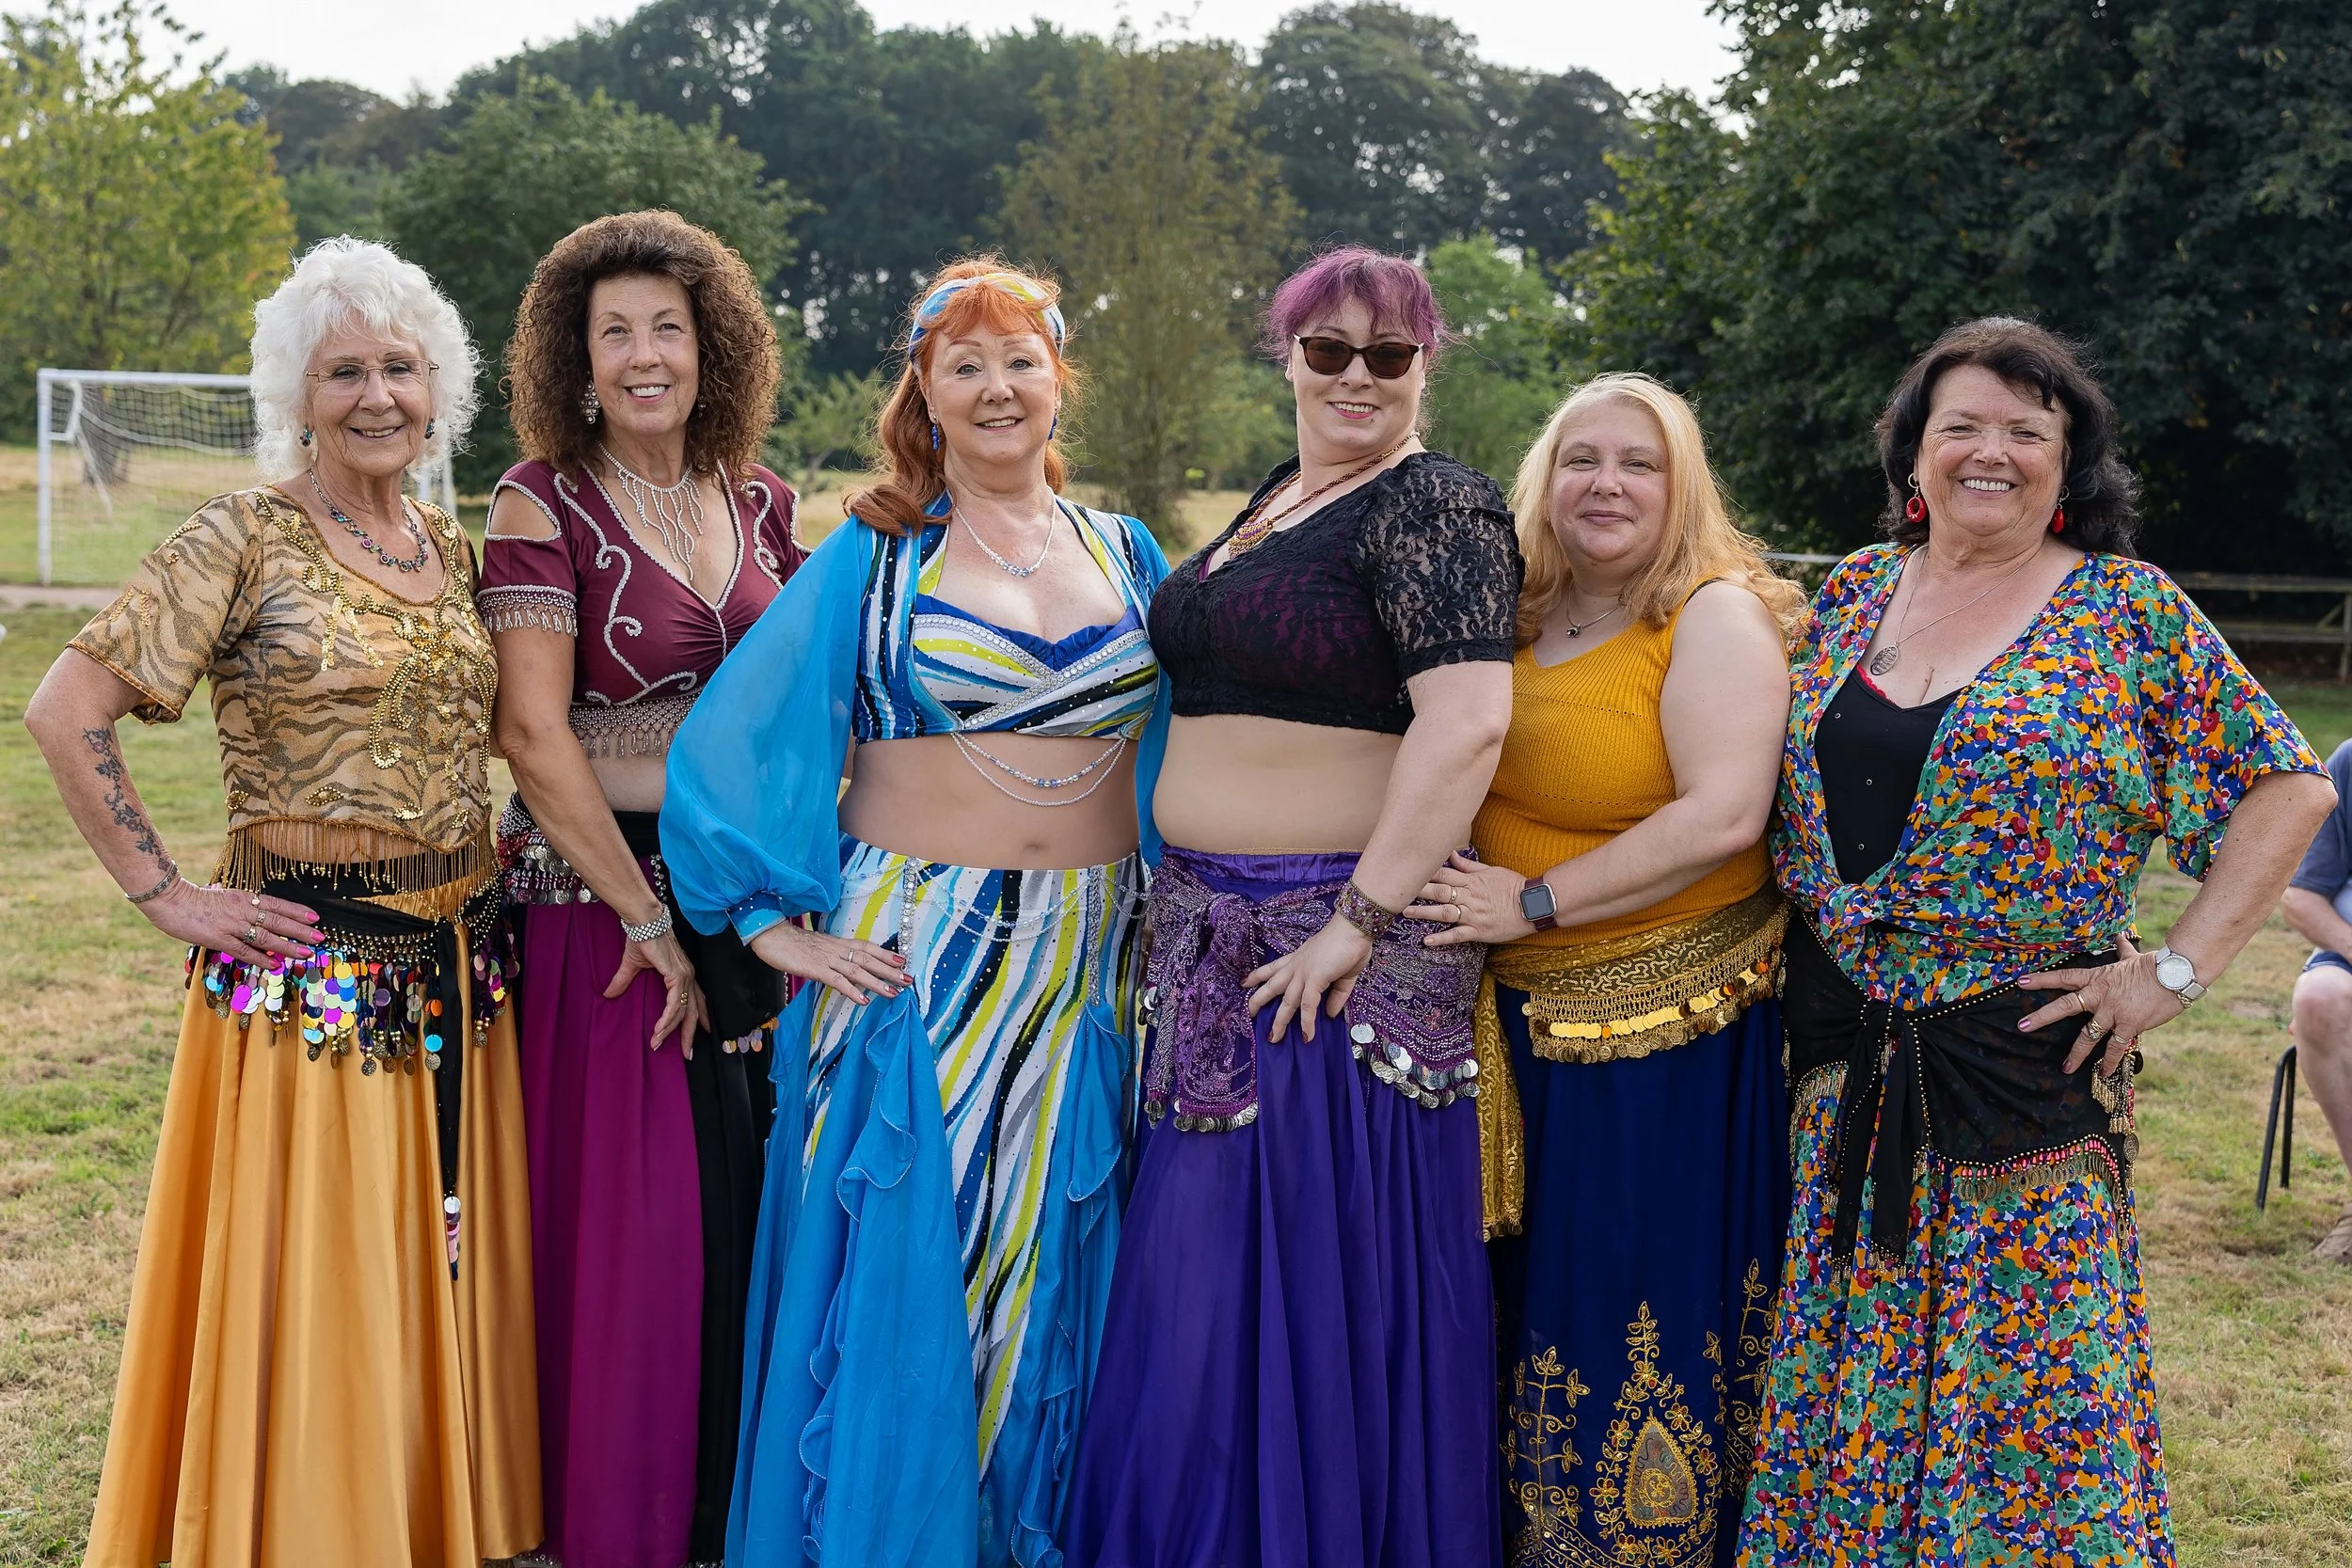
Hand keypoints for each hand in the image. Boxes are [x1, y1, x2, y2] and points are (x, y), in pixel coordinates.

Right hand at [146, 880, 321, 965]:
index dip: (297, 912)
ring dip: (288, 946)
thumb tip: (222, 888)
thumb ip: (222, 893)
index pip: (277, 904)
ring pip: (267, 937)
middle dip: (301, 930)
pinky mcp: (219, 938)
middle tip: (320, 938)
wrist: (169, 899)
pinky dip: (262, 958)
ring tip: (306, 953)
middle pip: (278, 920)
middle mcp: (243, 909)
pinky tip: (275, 965)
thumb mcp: (213, 891)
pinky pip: (245, 950)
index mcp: (243, 897)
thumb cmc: (189, 896)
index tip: (315, 917)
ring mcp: (232, 924)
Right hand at [603, 930, 709, 1054]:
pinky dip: (667, 1019)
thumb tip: (609, 994)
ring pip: (683, 1011)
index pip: (695, 1001)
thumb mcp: (633, 965)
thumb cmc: (641, 938)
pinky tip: (659, 1030)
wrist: (643, 922)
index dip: (697, 1019)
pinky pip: (675, 1004)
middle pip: (694, 1011)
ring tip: (658, 1044)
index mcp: (683, 974)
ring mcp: (685, 975)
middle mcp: (688, 976)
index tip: (698, 1035)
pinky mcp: (677, 975)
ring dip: (670, 1030)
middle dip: (691, 1034)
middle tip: (688, 1053)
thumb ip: (624, 981)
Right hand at [748, 919, 907, 1007]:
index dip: (886, 954)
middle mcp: (837, 950)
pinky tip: (863, 1001)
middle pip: (869, 959)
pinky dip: (852, 991)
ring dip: (877, 983)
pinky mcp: (816, 969)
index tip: (903, 961)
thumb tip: (844, 966)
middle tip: (908, 980)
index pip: (867, 947)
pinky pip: (838, 981)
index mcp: (838, 943)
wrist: (772, 936)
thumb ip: (832, 955)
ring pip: (858, 971)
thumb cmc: (792, 943)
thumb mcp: (818, 947)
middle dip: (890, 970)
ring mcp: (827, 959)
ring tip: (893, 993)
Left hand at [1245, 914, 1372, 1042]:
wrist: (1354, 928)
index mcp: (1299, 960)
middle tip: (1247, 1014)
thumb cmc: (1350, 944)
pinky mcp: (1315, 979)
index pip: (1273, 968)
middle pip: (1272, 986)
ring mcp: (1303, 973)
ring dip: (1279, 1021)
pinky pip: (1307, 1005)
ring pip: (1286, 1001)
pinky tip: (1306, 1036)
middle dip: (1258, 1000)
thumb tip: (1330, 1014)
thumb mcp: (1342, 974)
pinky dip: (1306, 1022)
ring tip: (1273, 1038)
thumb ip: (1336, 994)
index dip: (1258, 975)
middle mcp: (1297, 966)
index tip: (1244, 982)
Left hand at [1405, 851, 1533, 945]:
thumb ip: (1469, 866)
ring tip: (1404, 913)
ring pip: (1444, 913)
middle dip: (1417, 890)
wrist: (1534, 905)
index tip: (1407, 870)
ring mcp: (1474, 915)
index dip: (1424, 872)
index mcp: (1472, 881)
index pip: (1444, 874)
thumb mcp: (1492, 870)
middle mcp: (1469, 897)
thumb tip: (1451, 854)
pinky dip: (1442, 939)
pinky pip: (1458, 936)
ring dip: (1423, 913)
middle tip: (1397, 890)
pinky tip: (1427, 941)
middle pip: (1439, 892)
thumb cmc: (1513, 886)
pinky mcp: (1479, 932)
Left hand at [2016, 935, 2184, 1073]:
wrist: (2175, 975)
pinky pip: (2116, 1047)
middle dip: (2042, 1017)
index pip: (2064, 977)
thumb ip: (2121, 950)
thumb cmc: (2154, 965)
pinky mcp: (2130, 1025)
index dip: (2042, 979)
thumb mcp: (2131, 957)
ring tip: (2066, 1068)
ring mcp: (2113, 1012)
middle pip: (2065, 1006)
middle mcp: (2099, 996)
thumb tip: (2119, 935)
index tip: (2021, 982)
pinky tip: (2103, 1073)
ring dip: (2077, 1053)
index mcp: (2097, 978)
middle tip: (2023, 1026)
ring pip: (2088, 1035)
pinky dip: (2109, 1061)